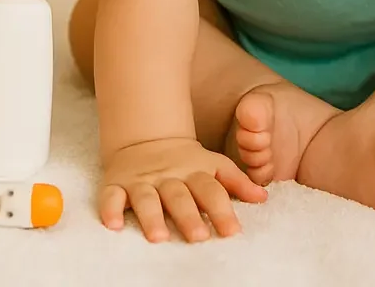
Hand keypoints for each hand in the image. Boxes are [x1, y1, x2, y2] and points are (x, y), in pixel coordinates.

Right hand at [99, 137, 267, 241]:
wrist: (145, 137)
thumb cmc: (186, 161)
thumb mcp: (213, 165)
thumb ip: (237, 182)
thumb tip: (264, 197)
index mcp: (194, 173)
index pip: (211, 191)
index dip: (222, 210)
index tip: (232, 231)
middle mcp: (169, 177)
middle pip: (179, 196)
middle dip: (189, 216)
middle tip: (198, 236)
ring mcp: (142, 181)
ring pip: (147, 198)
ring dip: (152, 217)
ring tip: (158, 237)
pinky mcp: (117, 184)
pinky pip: (111, 196)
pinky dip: (110, 209)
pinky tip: (113, 225)